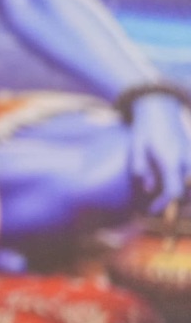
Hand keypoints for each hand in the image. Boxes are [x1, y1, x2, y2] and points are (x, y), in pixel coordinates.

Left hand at [130, 94, 190, 212]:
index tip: (151, 212)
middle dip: (176, 207)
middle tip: (160, 212)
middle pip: (189, 193)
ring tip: (169, 204)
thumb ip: (141, 167)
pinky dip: (189, 187)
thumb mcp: (136, 146)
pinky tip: (178, 192)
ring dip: (185, 199)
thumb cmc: (144, 129)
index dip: (165, 205)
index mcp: (170, 159)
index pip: (174, 191)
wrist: (160, 110)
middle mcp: (186, 160)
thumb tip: (149, 189)